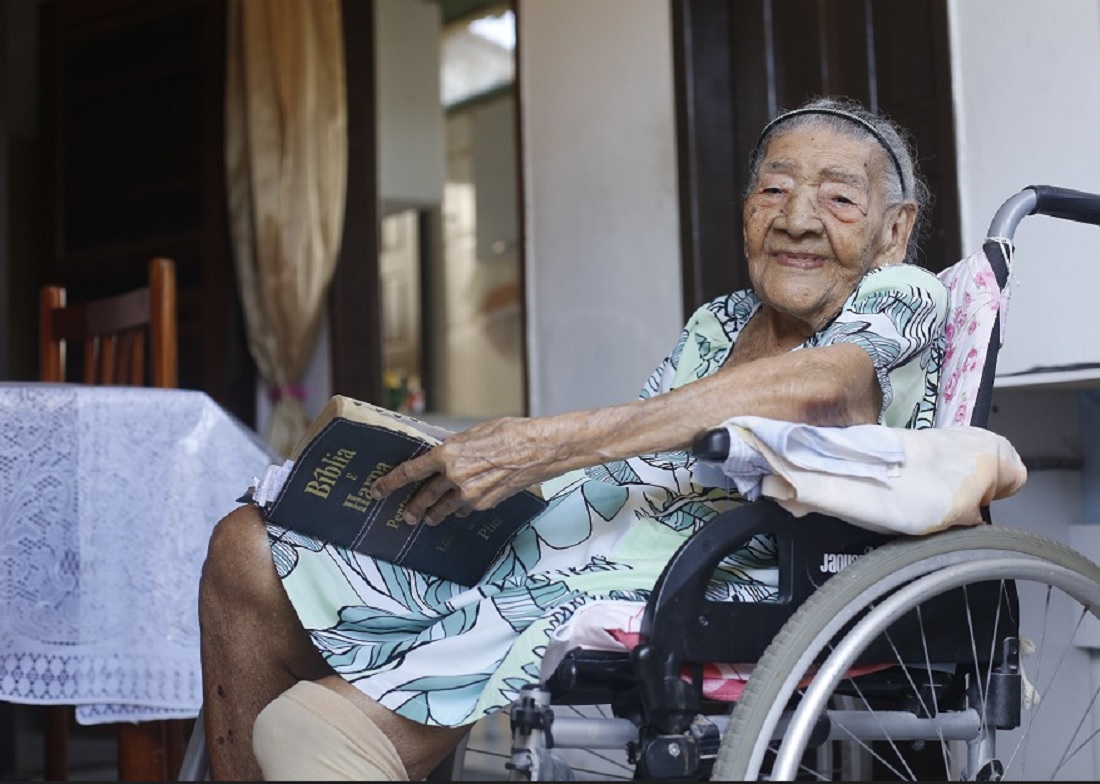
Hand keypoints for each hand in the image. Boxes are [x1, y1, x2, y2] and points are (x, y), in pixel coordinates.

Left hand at [370, 417, 562, 524]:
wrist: (537, 450)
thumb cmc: (509, 434)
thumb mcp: (474, 434)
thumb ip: (454, 448)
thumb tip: (443, 455)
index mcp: (446, 454)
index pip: (409, 472)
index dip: (389, 483)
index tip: (376, 490)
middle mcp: (453, 477)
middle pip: (423, 496)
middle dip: (412, 507)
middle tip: (406, 515)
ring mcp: (468, 494)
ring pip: (443, 509)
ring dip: (433, 515)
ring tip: (428, 519)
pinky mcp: (484, 504)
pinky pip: (465, 509)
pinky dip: (460, 509)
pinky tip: (460, 510)